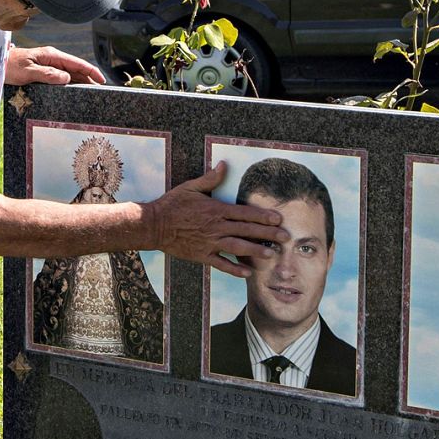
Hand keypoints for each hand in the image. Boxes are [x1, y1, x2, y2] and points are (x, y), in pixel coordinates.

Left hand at [4, 45, 105, 85]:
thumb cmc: (9, 66)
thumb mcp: (28, 71)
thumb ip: (47, 74)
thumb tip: (67, 78)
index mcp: (51, 55)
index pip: (76, 63)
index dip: (91, 71)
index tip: (101, 79)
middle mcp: (52, 59)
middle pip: (76, 69)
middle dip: (89, 78)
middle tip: (101, 90)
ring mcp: (48, 64)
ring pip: (70, 74)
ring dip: (81, 82)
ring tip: (92, 92)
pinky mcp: (44, 71)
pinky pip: (61, 77)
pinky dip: (70, 84)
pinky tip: (75, 91)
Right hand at [146, 162, 286, 276]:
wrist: (154, 225)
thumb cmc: (172, 204)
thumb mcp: (191, 187)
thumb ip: (210, 178)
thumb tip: (223, 164)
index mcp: (216, 209)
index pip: (245, 213)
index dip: (263, 216)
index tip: (278, 219)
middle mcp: (216, 227)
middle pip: (247, 230)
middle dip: (268, 234)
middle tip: (285, 238)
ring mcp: (210, 242)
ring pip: (238, 247)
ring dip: (256, 251)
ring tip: (272, 255)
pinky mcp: (202, 255)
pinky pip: (221, 263)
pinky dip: (234, 269)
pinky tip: (248, 273)